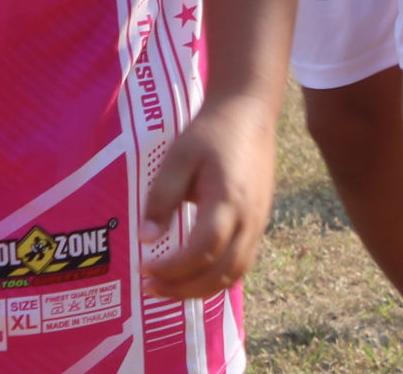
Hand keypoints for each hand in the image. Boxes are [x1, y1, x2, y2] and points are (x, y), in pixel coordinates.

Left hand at [140, 95, 277, 302]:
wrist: (250, 114)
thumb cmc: (210, 133)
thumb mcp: (178, 160)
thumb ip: (161, 199)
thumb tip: (145, 238)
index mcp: (228, 200)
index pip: (202, 251)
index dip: (171, 268)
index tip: (143, 267)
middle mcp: (249, 217)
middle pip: (221, 272)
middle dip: (182, 288)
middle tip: (149, 286)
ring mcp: (259, 221)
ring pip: (235, 273)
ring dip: (200, 288)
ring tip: (168, 287)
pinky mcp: (260, 220)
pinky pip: (243, 262)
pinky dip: (217, 278)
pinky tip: (193, 273)